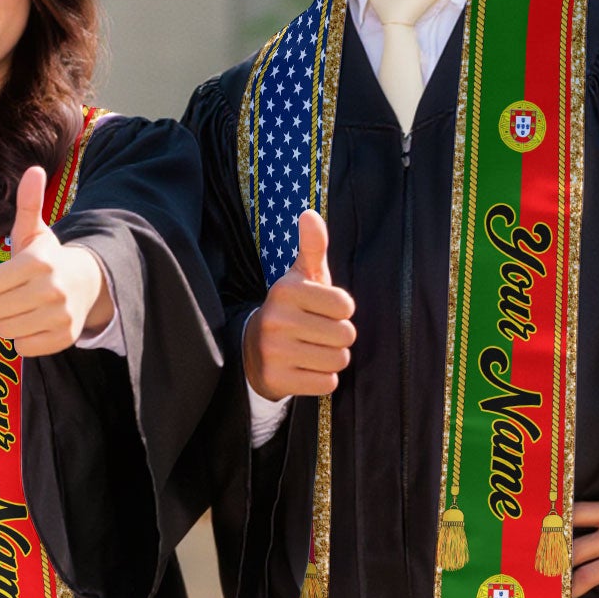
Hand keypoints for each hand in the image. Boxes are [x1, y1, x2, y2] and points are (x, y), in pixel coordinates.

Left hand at [0, 166, 109, 355]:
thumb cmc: (48, 258)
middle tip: (13, 294)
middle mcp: (52, 290)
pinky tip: (34, 322)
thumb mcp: (34, 231)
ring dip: (8, 321)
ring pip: (5, 331)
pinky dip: (23, 339)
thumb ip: (28, 203)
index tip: (3, 277)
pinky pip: (22, 348)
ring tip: (23, 308)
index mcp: (39, 262)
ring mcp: (60, 316)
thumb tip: (34, 169)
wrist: (86, 284)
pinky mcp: (63, 339)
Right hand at [243, 209, 355, 398]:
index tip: (322, 311)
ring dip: (332, 358)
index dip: (341, 311)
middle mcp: (276, 319)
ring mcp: (274, 351)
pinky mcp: (277, 379)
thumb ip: (312, 247)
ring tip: (311, 351)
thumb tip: (310, 213)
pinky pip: (326, 383)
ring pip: (338, 360)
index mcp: (286, 290)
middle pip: (346, 335)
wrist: (252, 350)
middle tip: (317, 334)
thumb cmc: (291, 310)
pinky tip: (304, 368)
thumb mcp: (301, 278)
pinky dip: (322, 379)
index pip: (346, 306)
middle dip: (338, 337)